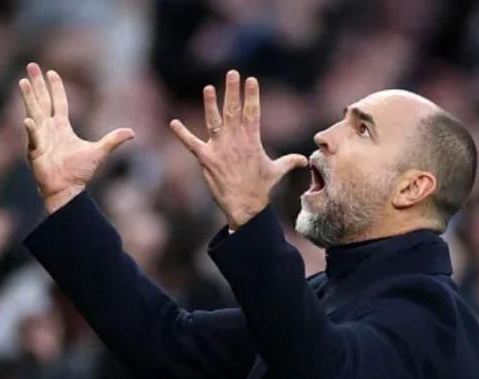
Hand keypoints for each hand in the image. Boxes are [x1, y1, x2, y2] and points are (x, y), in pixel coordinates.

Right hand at [18, 63, 134, 212]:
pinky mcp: (35, 152)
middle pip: (42, 101)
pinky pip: (34, 139)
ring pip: (34, 113)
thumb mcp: (99, 151)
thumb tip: (132, 132)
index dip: (56, 88)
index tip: (51, 72)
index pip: (58, 102)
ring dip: (28, 98)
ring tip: (23, 81)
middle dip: (37, 84)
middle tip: (32, 65)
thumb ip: (113, 140)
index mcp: (62, 127)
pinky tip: (28, 120)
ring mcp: (40, 139)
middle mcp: (49, 129)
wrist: (67, 189)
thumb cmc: (79, 172)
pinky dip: (31, 130)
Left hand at [170, 70, 306, 229]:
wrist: (245, 206)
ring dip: (210, 104)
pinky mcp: (206, 159)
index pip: (252, 112)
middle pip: (233, 110)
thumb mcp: (277, 171)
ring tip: (208, 88)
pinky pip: (191, 144)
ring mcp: (219, 148)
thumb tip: (305, 161)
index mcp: (252, 140)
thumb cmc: (261, 188)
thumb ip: (290, 162)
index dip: (252, 95)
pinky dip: (182, 134)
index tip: (251, 79)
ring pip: (214, 121)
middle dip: (233, 91)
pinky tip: (173, 123)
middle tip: (232, 72)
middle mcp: (235, 141)